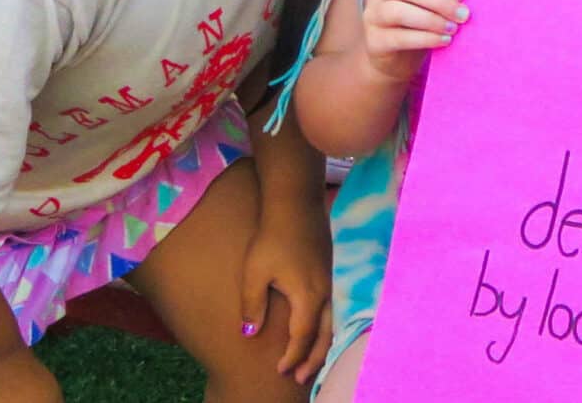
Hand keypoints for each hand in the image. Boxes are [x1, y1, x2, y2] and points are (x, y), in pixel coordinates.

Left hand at [240, 202, 334, 385]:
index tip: (279, 371)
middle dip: (312, 359)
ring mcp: (329, 281)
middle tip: (299, 378)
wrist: (296, 203)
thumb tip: (249, 334)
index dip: (291, 356)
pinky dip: (325, 327)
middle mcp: (324, 292)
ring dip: (321, 344)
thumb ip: (253, 305)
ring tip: (311, 360)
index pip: (302, 337)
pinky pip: (331, 309)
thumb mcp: (254, 272)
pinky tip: (315, 328)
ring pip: (332, 322)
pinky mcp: (328, 271)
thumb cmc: (272, 236)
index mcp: (307, 296)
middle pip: (324, 335)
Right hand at [362, 0, 466, 79]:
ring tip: (453, 29)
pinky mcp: (373, 40)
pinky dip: (426, 38)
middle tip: (463, 15)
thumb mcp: (428, 4)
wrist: (396, 60)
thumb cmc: (419, 25)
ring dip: (432, 20)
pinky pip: (399, 37)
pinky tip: (444, 41)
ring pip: (400, 11)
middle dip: (440, 1)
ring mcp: (371, 15)